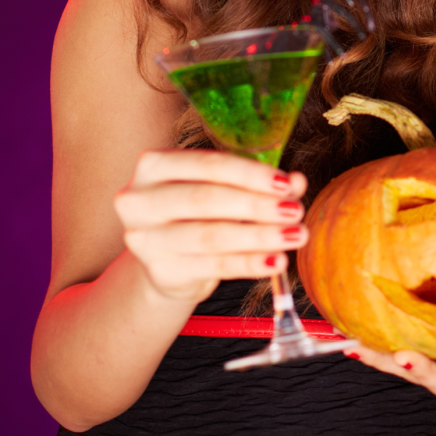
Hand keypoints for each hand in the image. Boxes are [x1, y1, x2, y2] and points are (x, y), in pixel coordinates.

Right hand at [114, 149, 308, 302]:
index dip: (250, 174)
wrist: (170, 261)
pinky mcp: (159, 270)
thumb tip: (296, 181)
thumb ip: (260, 182)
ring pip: (211, 236)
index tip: (286, 183)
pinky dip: (249, 263)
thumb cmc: (200, 212)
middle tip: (295, 211)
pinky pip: (213, 266)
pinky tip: (276, 261)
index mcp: (154, 165)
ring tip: (295, 235)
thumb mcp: (225, 189)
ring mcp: (144, 238)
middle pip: (207, 199)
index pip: (208, 164)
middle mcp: (139, 199)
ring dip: (260, 236)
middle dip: (258, 205)